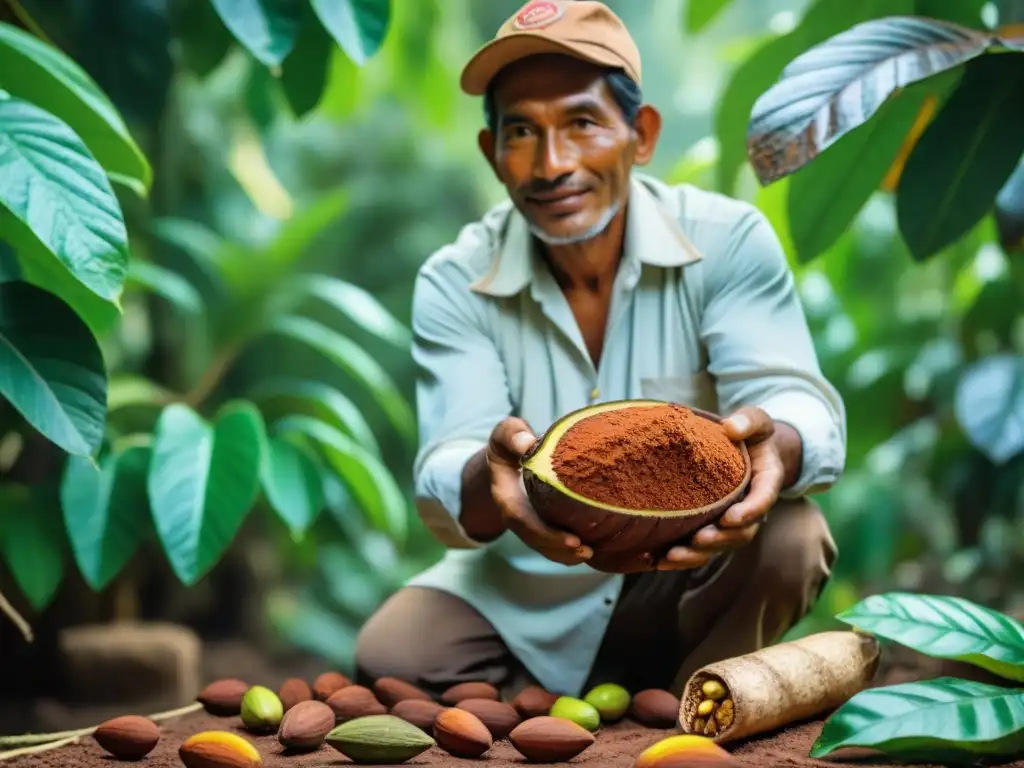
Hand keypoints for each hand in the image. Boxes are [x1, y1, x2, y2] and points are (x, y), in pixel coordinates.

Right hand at [486, 417, 592, 565]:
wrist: (509, 451)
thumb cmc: (511, 441)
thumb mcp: (507, 432)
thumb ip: (513, 436)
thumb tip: (527, 446)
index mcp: (506, 495)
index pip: (521, 520)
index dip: (544, 533)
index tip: (571, 539)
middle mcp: (515, 513)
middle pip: (534, 538)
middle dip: (558, 548)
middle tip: (586, 550)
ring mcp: (528, 520)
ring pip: (543, 545)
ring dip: (565, 555)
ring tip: (590, 553)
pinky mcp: (541, 521)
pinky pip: (551, 542)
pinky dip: (568, 550)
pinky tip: (590, 549)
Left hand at [654, 406, 783, 570]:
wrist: (744, 450)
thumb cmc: (750, 434)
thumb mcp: (755, 421)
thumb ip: (749, 421)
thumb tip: (731, 427)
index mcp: (765, 483)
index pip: (762, 501)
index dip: (749, 512)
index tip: (730, 517)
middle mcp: (749, 509)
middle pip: (740, 533)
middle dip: (719, 540)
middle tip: (698, 540)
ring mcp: (729, 523)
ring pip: (717, 546)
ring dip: (695, 555)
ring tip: (671, 556)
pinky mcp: (709, 527)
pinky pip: (697, 548)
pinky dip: (678, 556)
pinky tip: (654, 559)